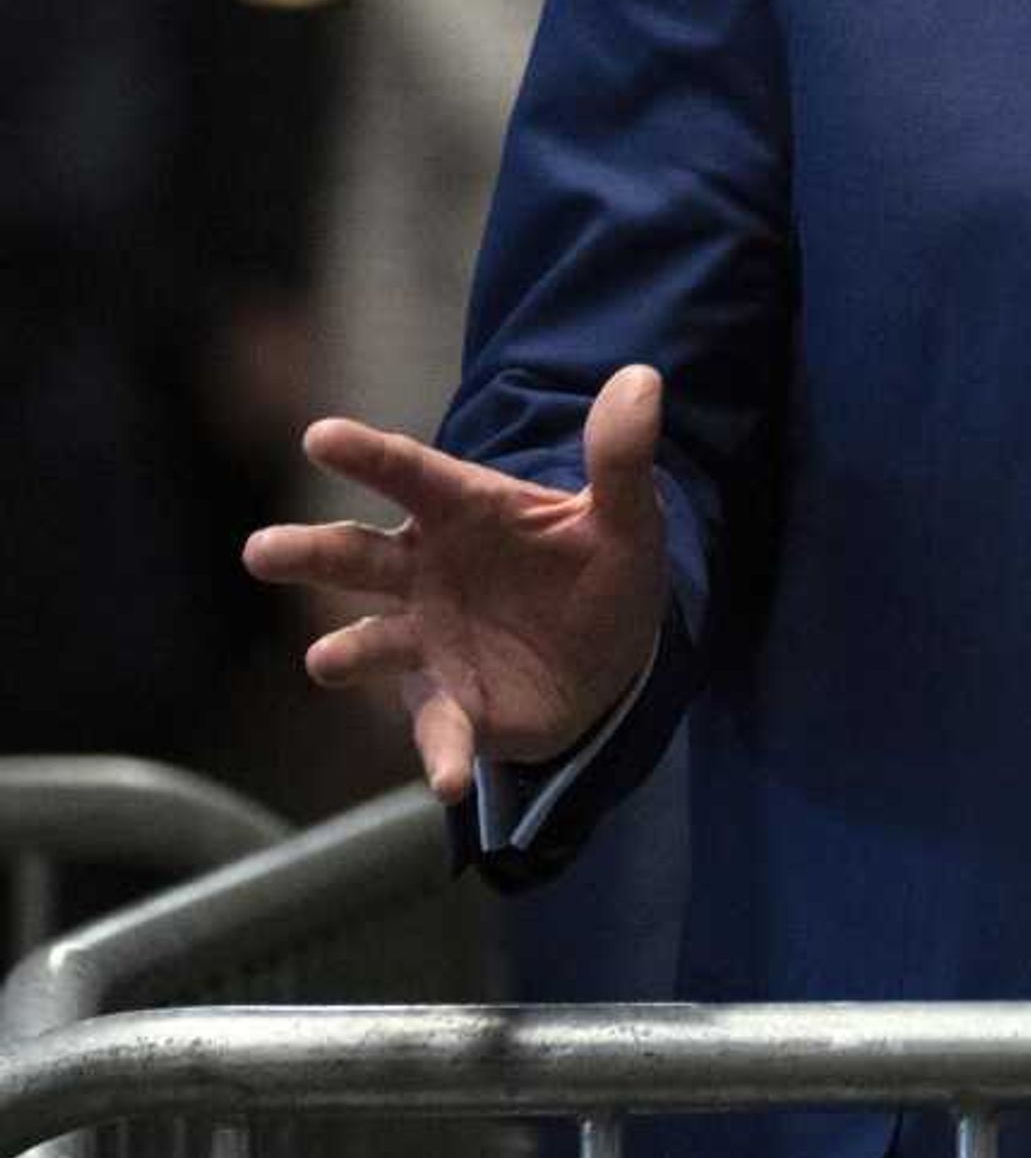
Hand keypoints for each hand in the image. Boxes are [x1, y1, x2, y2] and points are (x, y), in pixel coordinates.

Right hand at [241, 363, 672, 801]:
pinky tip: (450, 780)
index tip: (319, 435)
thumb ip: (622, 456)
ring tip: (326, 659)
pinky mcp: (451, 704)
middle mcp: (424, 572)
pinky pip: (439, 730)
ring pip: (370, 643)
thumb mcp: (625, 515)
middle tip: (262, 550)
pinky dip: (443, 755)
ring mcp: (427, 640)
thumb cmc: (597, 566)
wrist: (615, 651)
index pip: (410, 474)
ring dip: (348, 652)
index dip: (367, 454)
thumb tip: (642, 377)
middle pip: (355, 555)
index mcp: (463, 511)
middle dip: (307, 553)